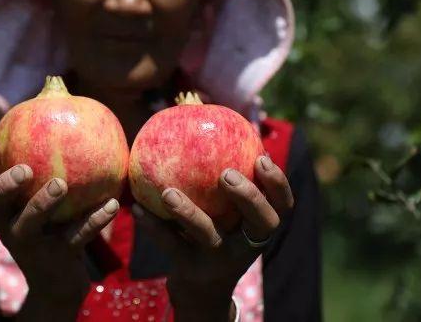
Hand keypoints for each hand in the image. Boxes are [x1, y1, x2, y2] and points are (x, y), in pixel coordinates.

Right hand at [0, 139, 119, 320]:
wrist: (59, 280)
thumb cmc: (52, 221)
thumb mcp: (41, 193)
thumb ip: (45, 154)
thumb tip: (59, 92)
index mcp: (0, 207)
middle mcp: (6, 225)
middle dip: (2, 186)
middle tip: (23, 170)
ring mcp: (28, 245)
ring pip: (28, 224)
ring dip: (42, 203)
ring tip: (61, 184)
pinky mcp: (55, 259)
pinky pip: (75, 237)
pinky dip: (94, 221)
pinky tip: (113, 204)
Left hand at [132, 156, 293, 321]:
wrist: (201, 292)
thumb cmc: (213, 237)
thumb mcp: (225, 216)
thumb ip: (221, 184)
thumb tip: (202, 128)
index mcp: (258, 228)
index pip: (282, 206)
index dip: (278, 183)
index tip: (262, 157)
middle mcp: (246, 246)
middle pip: (261, 223)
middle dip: (248, 197)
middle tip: (226, 174)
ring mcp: (219, 260)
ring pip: (208, 235)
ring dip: (188, 212)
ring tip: (168, 192)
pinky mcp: (192, 270)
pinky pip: (171, 244)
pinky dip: (153, 226)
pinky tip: (137, 209)